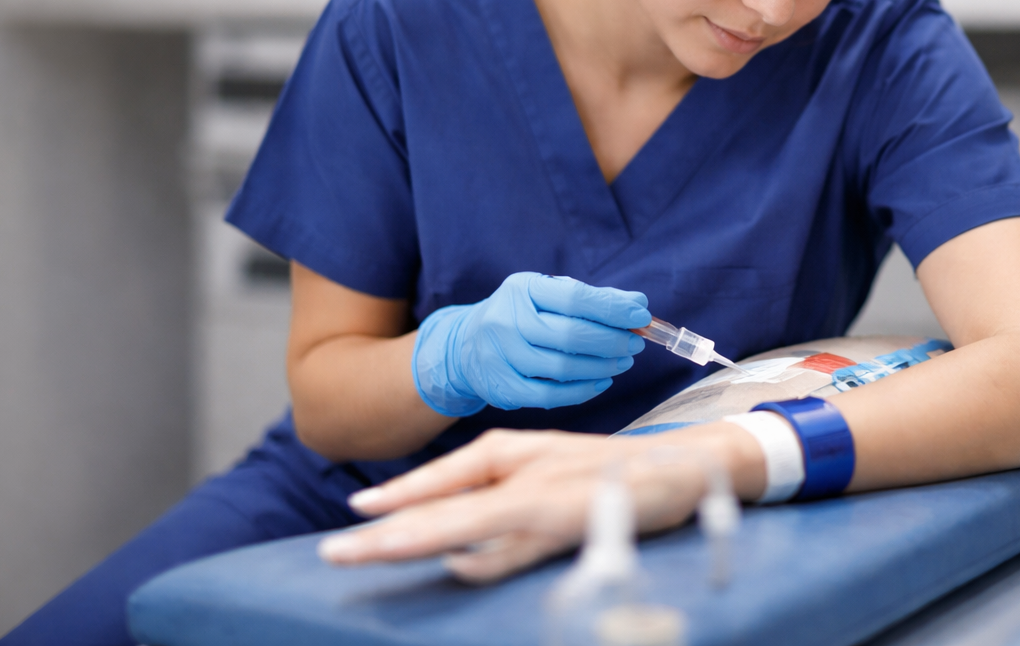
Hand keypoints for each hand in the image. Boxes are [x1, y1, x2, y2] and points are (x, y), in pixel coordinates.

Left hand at [318, 424, 762, 582]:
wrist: (685, 463)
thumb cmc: (607, 469)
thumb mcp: (545, 475)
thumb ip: (499, 507)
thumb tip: (454, 554)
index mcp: (510, 453)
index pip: (439, 481)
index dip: (393, 501)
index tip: (350, 522)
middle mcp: (520, 473)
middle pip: (440, 510)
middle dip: (383, 535)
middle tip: (333, 553)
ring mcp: (543, 499)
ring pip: (467, 527)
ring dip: (416, 543)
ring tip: (369, 553)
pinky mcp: (570, 523)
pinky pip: (514, 550)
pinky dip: (485, 561)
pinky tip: (458, 566)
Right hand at [412, 273, 650, 414]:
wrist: (466, 346)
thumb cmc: (521, 316)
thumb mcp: (548, 295)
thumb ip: (593, 298)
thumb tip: (638, 302)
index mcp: (522, 289)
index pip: (574, 297)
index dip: (612, 308)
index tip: (640, 315)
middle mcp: (506, 320)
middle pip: (570, 334)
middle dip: (612, 340)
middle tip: (635, 343)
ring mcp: (501, 357)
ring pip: (563, 367)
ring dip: (602, 365)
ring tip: (622, 361)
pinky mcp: (502, 388)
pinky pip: (550, 395)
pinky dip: (583, 390)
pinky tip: (601, 381)